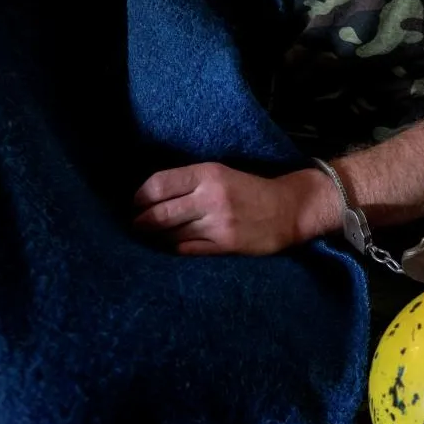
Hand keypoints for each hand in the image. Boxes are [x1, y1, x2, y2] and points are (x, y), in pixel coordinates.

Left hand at [133, 162, 336, 254]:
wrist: (288, 209)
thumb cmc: (250, 190)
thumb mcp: (220, 173)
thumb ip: (188, 181)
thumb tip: (149, 196)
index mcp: (207, 174)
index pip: (158, 185)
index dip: (139, 198)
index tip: (135, 205)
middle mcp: (210, 198)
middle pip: (158, 214)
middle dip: (140, 222)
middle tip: (135, 225)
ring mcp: (217, 224)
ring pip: (170, 235)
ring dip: (155, 238)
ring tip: (151, 237)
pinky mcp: (224, 245)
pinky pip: (186, 250)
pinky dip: (174, 248)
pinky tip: (171, 246)